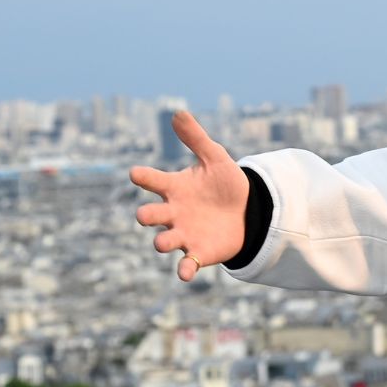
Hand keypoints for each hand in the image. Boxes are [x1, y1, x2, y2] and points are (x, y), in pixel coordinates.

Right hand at [128, 111, 248, 280]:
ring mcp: (184, 234)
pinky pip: (187, 264)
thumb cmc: (225, 183)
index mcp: (174, 187)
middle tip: (146, 215)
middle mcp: (173, 212)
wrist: (248, 211)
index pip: (151, 180)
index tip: (137, 174)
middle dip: (146, 216)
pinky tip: (185, 274)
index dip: (143, 177)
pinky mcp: (199, 253)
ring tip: (163, 243)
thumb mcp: (215, 158)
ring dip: (162, 243)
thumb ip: (196, 138)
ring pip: (164, 242)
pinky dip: (184, 270)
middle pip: (150, 215)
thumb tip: (178, 113)